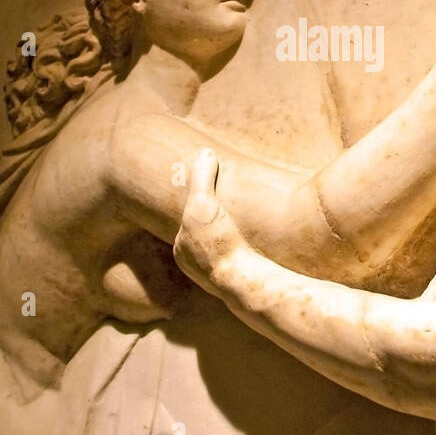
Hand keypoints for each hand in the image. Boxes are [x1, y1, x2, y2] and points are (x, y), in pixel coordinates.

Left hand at [172, 149, 241, 293]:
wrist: (241, 281)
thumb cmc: (218, 242)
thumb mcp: (205, 202)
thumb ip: (202, 177)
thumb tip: (206, 151)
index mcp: (181, 250)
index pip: (189, 222)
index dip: (201, 207)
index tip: (212, 199)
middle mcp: (194, 267)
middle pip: (202, 239)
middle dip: (212, 228)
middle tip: (226, 216)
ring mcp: (214, 278)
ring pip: (220, 253)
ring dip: (228, 243)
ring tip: (241, 230)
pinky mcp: (237, 282)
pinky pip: (236, 264)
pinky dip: (242, 255)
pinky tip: (254, 249)